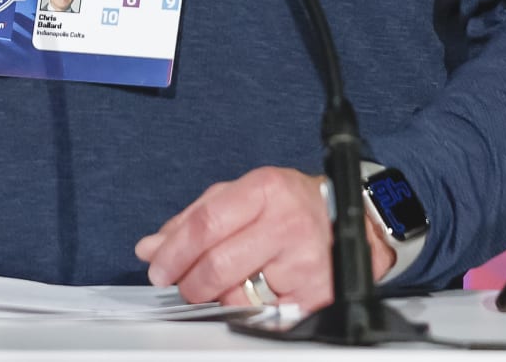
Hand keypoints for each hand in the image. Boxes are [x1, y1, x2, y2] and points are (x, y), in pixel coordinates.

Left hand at [134, 167, 394, 310]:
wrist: (353, 223)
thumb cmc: (290, 206)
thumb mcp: (243, 195)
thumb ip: (194, 219)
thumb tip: (152, 247)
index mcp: (265, 190)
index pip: (207, 223)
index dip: (175, 250)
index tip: (158, 267)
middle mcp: (287, 224)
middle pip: (218, 263)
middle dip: (189, 281)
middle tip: (182, 285)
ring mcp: (304, 262)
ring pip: (237, 296)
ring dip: (218, 298)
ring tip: (223, 285)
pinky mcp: (315, 297)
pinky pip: (262, 316)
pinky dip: (245, 311)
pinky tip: (250, 294)